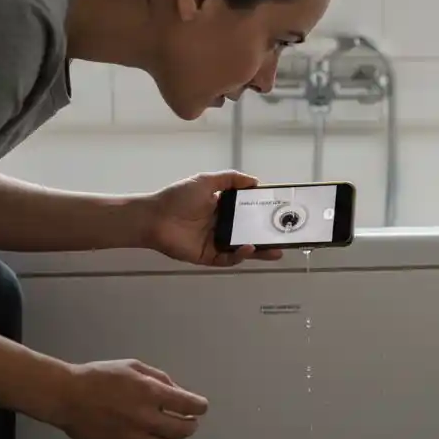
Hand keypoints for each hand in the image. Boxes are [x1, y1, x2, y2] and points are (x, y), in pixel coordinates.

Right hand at [54, 360, 207, 438]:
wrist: (67, 396)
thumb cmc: (100, 376)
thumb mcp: (133, 366)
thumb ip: (160, 379)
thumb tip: (177, 392)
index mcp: (151, 394)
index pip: (190, 406)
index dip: (199, 406)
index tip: (200, 406)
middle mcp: (146, 418)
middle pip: (183, 431)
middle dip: (190, 424)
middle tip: (188, 420)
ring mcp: (132, 437)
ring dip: (170, 438)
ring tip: (164, 430)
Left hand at [140, 171, 283, 266]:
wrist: (154, 217)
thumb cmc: (177, 197)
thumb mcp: (205, 181)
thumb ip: (230, 179)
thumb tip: (255, 181)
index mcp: (221, 208)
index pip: (247, 212)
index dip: (262, 213)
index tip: (279, 212)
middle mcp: (221, 226)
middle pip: (248, 232)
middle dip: (266, 236)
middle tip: (284, 237)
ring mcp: (215, 242)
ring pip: (242, 248)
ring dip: (259, 250)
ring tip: (276, 250)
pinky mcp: (207, 256)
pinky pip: (227, 259)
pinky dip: (239, 255)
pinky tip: (248, 248)